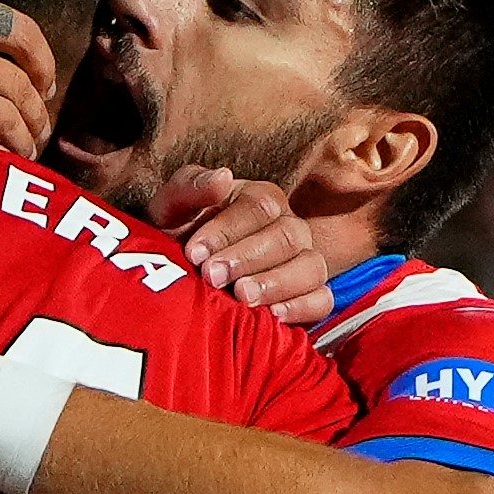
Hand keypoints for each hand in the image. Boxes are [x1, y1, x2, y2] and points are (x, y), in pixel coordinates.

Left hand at [154, 164, 344, 325]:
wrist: (173, 278)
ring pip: (311, 267)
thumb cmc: (177, 237)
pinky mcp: (309, 297)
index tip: (194, 253)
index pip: (259, 207)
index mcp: (262, 200)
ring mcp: (305, 263)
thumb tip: (223, 177)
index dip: (227, 230)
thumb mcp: (171, 208)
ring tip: (241, 298)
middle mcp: (290, 228)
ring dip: (276, 283)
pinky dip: (302, 307)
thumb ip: (191, 187)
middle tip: (212, 277)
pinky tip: (272, 316)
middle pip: (287, 237)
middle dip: (248, 258)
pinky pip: (322, 301)